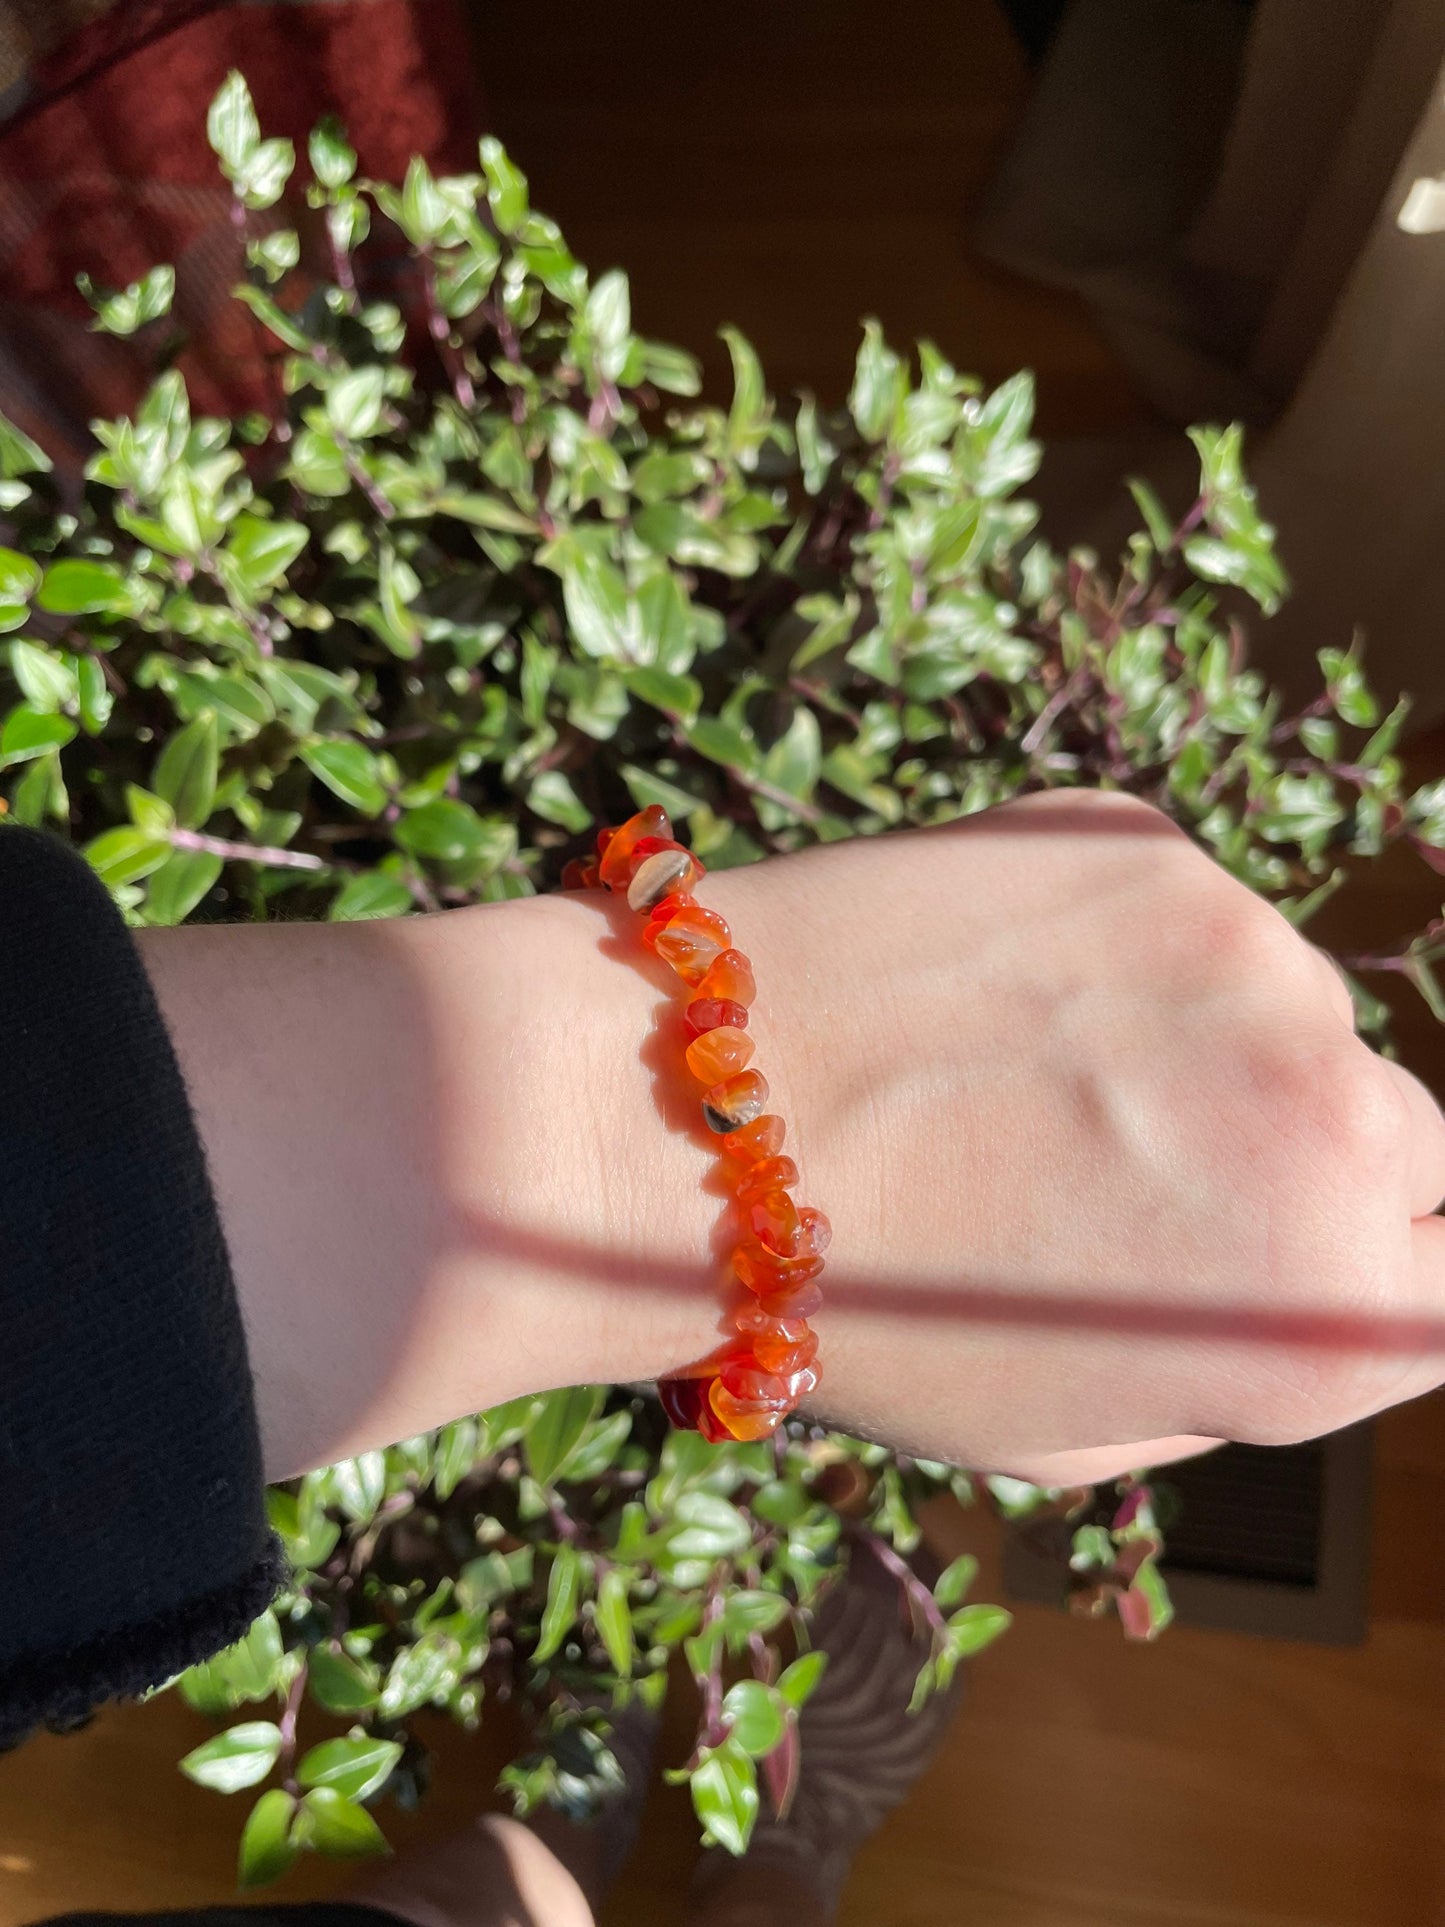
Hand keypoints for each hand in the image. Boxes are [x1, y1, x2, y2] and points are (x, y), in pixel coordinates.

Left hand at [142, 790, 1444, 1482]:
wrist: (674, 1117)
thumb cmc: (855, 1309)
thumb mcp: (1073, 1434)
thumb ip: (1240, 1360)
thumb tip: (1303, 1276)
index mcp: (1325, 1312)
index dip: (1369, 1264)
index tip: (1282, 1247)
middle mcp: (1331, 1122)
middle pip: (1403, 1140)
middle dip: (1300, 1159)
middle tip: (1142, 1166)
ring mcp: (1245, 958)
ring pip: (1283, 1011)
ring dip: (1202, 1043)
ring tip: (1021, 1073)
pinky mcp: (1149, 847)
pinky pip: (1183, 917)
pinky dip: (1116, 952)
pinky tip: (984, 992)